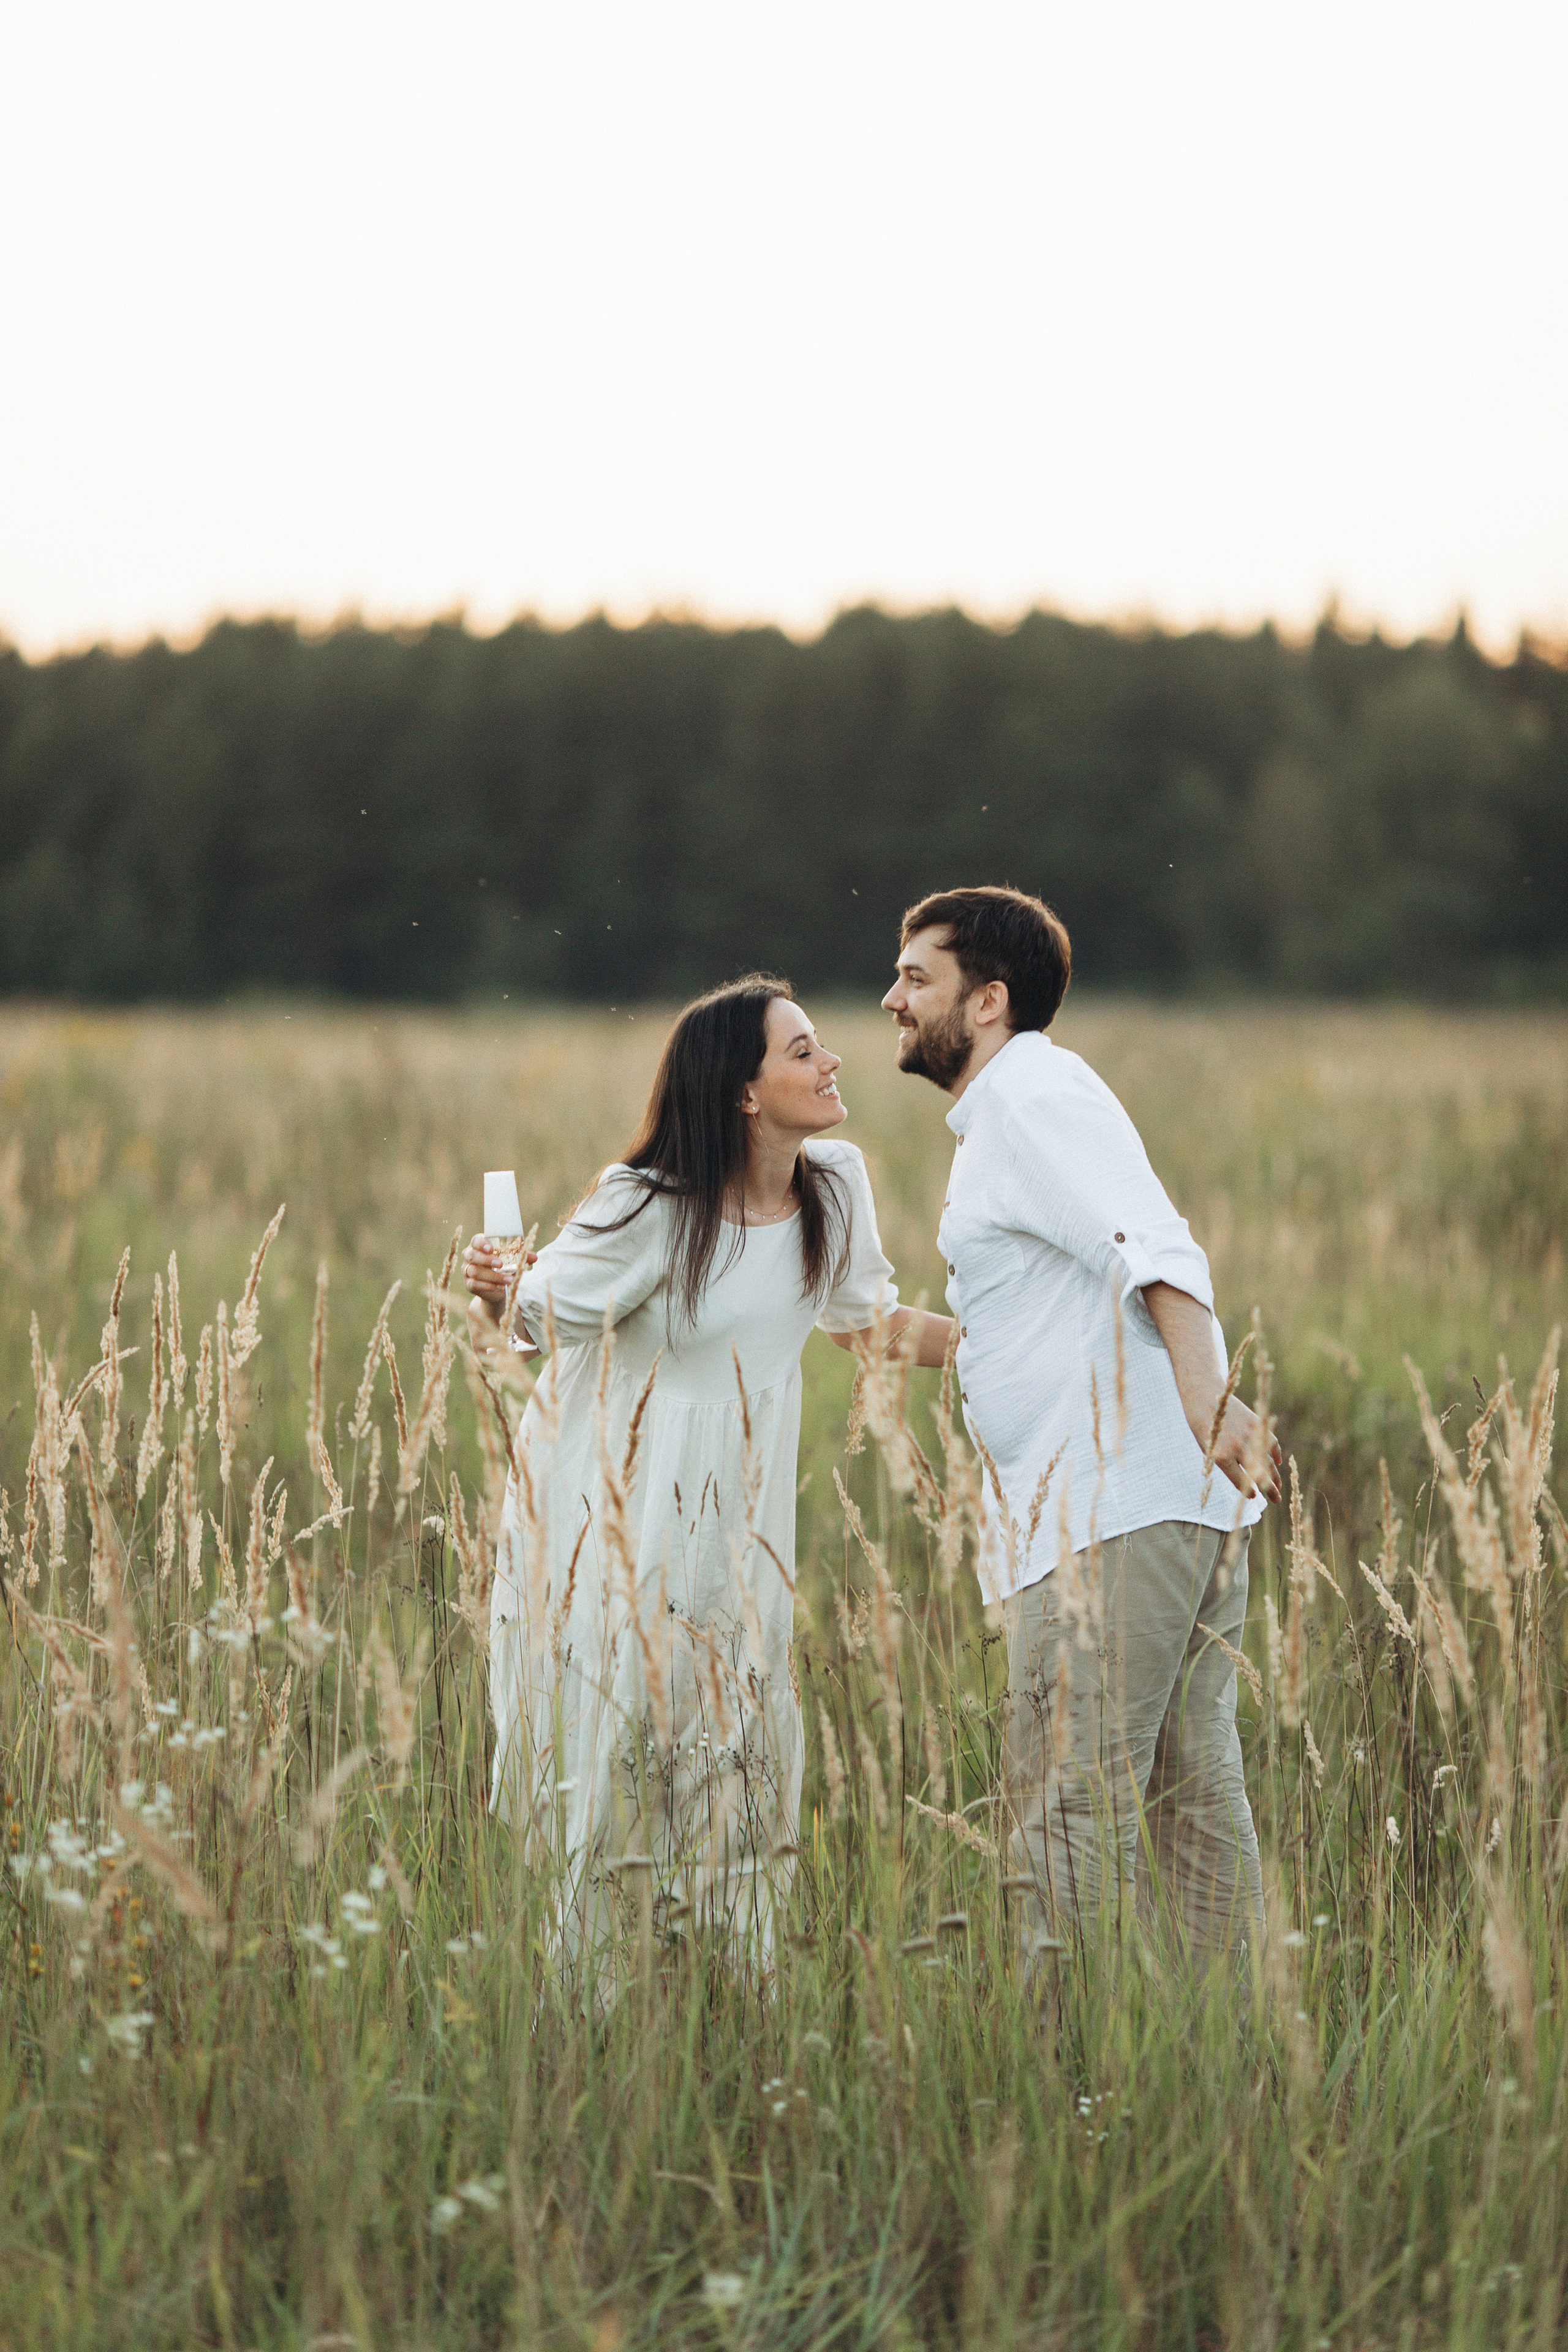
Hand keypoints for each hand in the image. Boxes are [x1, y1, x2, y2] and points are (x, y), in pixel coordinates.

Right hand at [462, 1239, 537, 1356]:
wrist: (499, 1288)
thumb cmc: (505, 1267)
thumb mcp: (513, 1260)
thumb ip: (522, 1257)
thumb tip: (534, 1257)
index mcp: (479, 1245)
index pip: (476, 1240)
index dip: (482, 1243)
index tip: (491, 1248)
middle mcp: (470, 1256)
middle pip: (471, 1255)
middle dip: (486, 1260)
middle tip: (501, 1264)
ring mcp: (467, 1270)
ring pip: (474, 1271)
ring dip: (493, 1276)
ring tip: (508, 1279)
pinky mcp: (469, 1284)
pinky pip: (475, 1284)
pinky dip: (489, 1286)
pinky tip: (500, 1287)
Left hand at [1198, 1393, 1282, 1504]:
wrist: (1205, 1397)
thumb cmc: (1203, 1427)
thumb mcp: (1208, 1449)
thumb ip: (1225, 1464)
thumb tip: (1244, 1480)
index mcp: (1222, 1457)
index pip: (1241, 1481)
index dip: (1249, 1491)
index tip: (1254, 1495)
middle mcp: (1238, 1448)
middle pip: (1259, 1475)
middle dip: (1270, 1489)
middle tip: (1276, 1500)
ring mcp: (1249, 1435)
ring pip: (1268, 1461)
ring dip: (1275, 1475)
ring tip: (1278, 1486)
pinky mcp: (1257, 1423)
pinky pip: (1271, 1442)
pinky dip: (1276, 1454)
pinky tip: (1277, 1463)